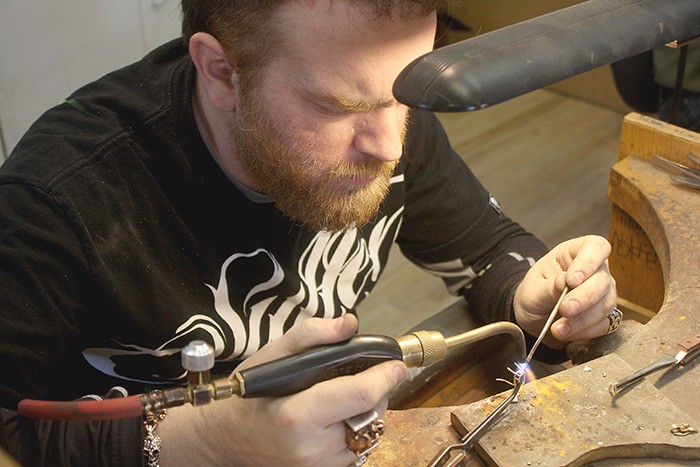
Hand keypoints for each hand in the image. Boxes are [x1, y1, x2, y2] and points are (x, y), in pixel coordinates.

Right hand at [159, 314, 407, 465]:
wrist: (225, 440)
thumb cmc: (248, 395)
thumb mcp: (272, 355)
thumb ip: (311, 335)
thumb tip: (349, 323)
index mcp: (298, 417)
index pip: (359, 396)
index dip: (384, 377)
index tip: (397, 364)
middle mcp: (312, 449)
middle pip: (370, 414)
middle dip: (375, 390)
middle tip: (361, 374)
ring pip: (368, 433)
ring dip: (367, 411)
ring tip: (342, 396)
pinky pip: (357, 448)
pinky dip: (355, 428)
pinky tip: (336, 417)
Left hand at [513, 235, 616, 348]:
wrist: (533, 318)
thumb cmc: (533, 294)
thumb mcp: (532, 289)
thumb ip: (549, 286)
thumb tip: (566, 282)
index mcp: (575, 253)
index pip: (596, 247)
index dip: (588, 263)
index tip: (572, 280)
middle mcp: (595, 271)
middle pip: (603, 280)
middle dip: (584, 298)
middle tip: (565, 309)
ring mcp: (603, 293)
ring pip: (605, 304)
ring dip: (582, 320)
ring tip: (558, 329)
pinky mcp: (605, 315)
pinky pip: (604, 324)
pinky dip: (584, 331)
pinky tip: (566, 333)